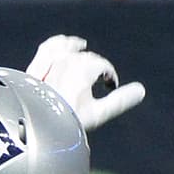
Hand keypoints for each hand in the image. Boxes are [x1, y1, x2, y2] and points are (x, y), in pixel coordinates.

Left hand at [25, 34, 145, 127]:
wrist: (31, 128)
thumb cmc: (65, 123)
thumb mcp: (95, 114)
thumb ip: (118, 101)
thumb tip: (141, 90)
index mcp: (85, 68)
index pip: (102, 67)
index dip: (109, 75)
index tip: (110, 84)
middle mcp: (68, 60)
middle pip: (86, 59)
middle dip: (94, 67)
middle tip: (98, 78)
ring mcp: (50, 62)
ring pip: (68, 49)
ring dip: (77, 49)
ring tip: (80, 48)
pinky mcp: (34, 67)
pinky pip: (48, 48)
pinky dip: (57, 44)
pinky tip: (61, 45)